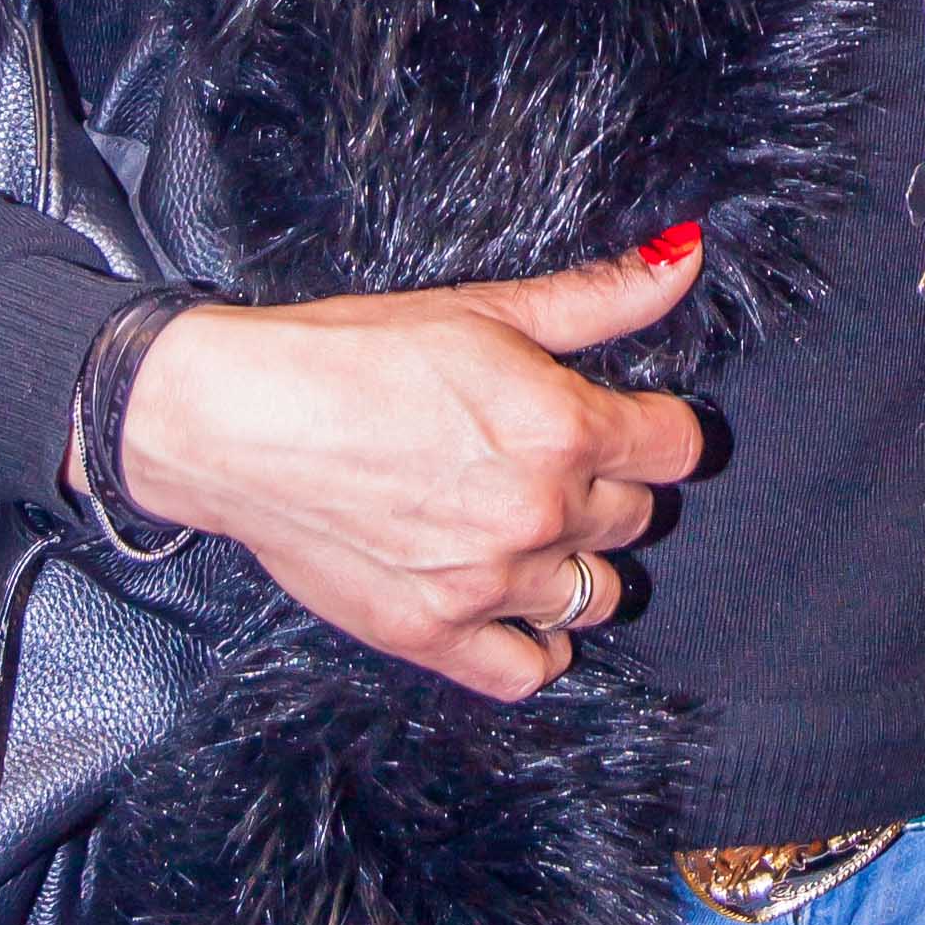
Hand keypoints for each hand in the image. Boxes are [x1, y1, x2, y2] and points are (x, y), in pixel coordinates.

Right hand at [79, 229, 710, 703]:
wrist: (237, 420)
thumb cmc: (353, 352)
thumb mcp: (484, 307)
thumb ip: (600, 297)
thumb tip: (686, 256)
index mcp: (563, 427)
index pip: (678, 448)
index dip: (658, 428)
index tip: (628, 422)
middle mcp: (539, 512)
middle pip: (637, 518)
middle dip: (610, 487)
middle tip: (555, 463)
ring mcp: (489, 582)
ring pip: (599, 594)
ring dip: (580, 561)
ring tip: (534, 528)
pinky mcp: (433, 635)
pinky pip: (530, 669)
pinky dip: (538, 643)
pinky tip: (518, 604)